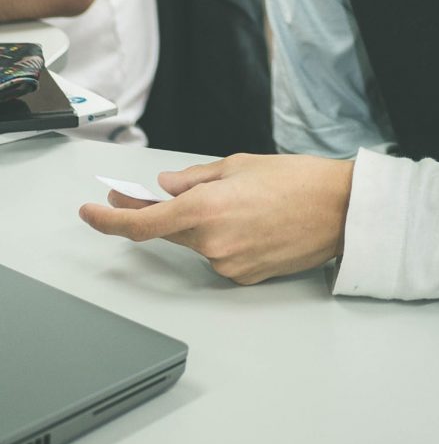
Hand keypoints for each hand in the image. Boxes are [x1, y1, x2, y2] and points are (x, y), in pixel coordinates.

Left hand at [79, 153, 353, 284]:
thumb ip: (195, 179)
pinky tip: (251, 219)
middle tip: (141, 196)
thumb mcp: (238, 165)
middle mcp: (212, 244)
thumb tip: (166, 188)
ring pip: (197, 243)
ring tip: (236, 199)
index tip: (92, 212)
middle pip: (167, 232)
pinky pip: (220, 255)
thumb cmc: (298, 181)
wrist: (341, 210)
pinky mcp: (245, 277)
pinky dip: (223, 237)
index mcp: (205, 210)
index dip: (109, 221)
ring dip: (199, 223)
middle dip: (153, 214)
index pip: (142, 225)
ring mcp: (228, 265)